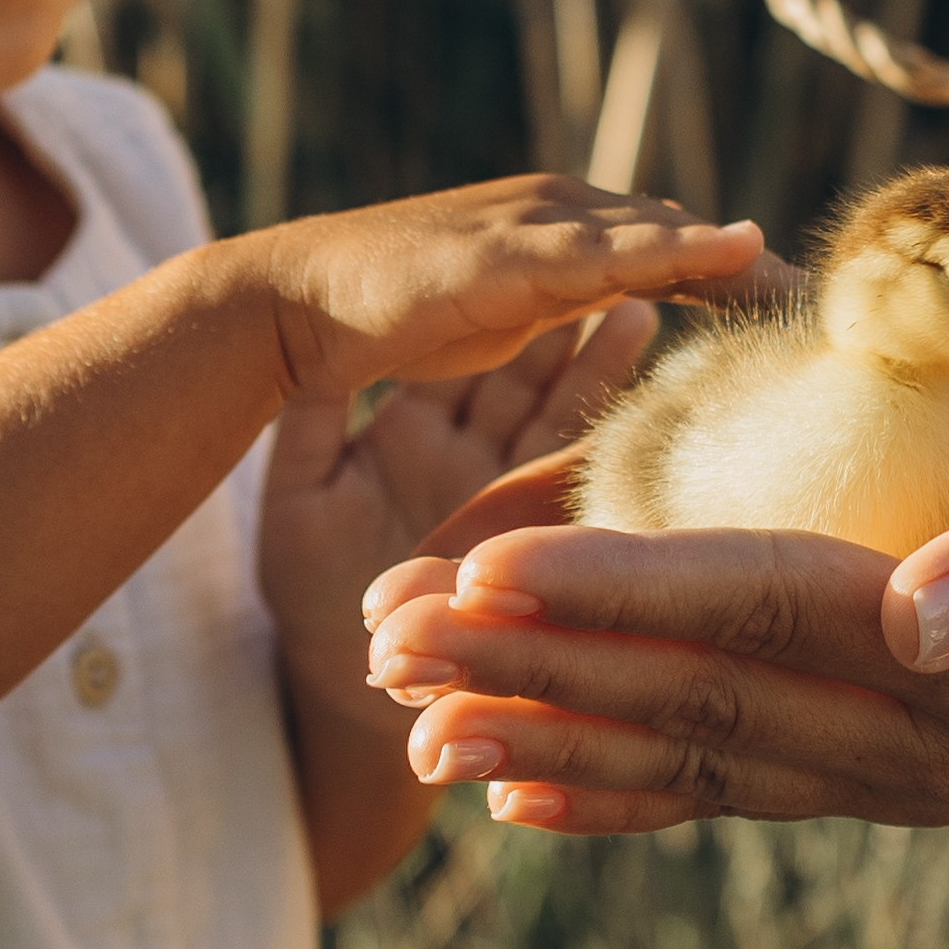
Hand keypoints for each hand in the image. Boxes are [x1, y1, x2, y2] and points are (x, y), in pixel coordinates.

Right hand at [256, 176, 780, 402]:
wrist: (298, 300)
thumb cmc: (394, 315)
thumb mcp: (504, 313)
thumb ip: (566, 303)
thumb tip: (628, 308)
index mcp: (568, 227)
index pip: (676, 249)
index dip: (744, 277)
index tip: (819, 309)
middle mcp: (565, 209)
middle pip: (687, 239)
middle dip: (763, 271)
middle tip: (853, 303)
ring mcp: (539, 224)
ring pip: (662, 236)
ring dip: (742, 258)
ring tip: (817, 283)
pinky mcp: (511, 253)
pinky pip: (611, 252)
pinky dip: (678, 247)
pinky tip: (735, 247)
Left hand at [260, 302, 655, 715]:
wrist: (333, 681)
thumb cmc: (307, 593)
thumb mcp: (301, 499)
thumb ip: (312, 426)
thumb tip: (311, 354)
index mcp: (414, 433)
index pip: (473, 358)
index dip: (510, 314)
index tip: (540, 267)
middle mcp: (467, 458)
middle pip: (530, 376)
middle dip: (577, 325)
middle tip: (627, 272)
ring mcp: (496, 498)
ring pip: (557, 421)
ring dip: (599, 371)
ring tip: (647, 315)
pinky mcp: (513, 540)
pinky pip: (562, 485)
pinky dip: (599, 447)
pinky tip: (647, 415)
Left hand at [360, 362, 948, 833]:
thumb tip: (923, 618)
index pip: (752, 608)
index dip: (611, 589)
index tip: (477, 568)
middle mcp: (921, 742)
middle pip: (688, 694)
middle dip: (524, 664)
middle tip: (380, 635)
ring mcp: (896, 774)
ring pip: (686, 755)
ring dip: (539, 732)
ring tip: (405, 714)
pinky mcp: (878, 773)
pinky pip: (726, 792)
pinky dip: (615, 797)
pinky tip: (514, 795)